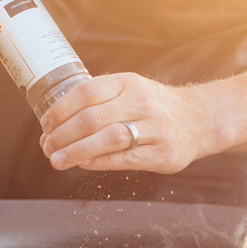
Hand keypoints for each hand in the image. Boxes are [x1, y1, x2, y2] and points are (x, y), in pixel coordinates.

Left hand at [39, 72, 213, 174]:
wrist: (200, 120)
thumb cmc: (152, 107)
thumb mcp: (129, 91)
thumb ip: (96, 104)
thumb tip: (52, 128)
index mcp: (128, 83)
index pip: (86, 92)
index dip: (61, 109)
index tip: (46, 124)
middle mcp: (141, 103)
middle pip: (92, 118)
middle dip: (63, 135)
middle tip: (48, 147)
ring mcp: (153, 129)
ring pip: (107, 139)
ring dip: (76, 151)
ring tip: (57, 160)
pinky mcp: (161, 154)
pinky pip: (123, 159)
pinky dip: (98, 162)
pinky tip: (83, 164)